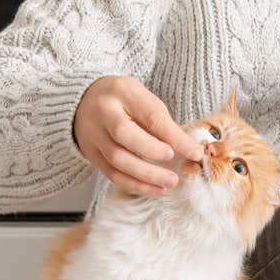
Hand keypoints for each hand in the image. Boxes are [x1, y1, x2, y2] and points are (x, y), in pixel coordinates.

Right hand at [72, 75, 205, 196]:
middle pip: (125, 135)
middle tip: (175, 168)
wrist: (85, 101)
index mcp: (123, 91)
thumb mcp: (145, 100)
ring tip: (169, 183)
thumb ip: (164, 123)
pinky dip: (135, 184)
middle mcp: (103, 111)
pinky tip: (154, 188)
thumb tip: (191, 150)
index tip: (194, 152)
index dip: (174, 137)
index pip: (151, 116)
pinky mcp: (90, 153)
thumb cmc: (125, 101)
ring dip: (146, 176)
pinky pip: (112, 174)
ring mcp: (93, 134)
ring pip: (117, 159)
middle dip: (153, 153)